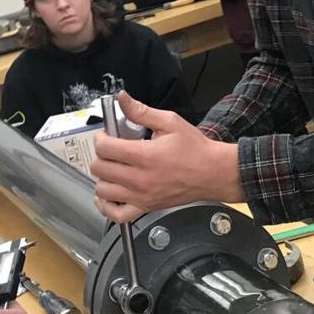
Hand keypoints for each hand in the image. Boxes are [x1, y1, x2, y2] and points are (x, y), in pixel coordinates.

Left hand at [90, 91, 241, 222]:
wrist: (213, 173)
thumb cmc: (195, 149)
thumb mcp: (170, 122)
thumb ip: (141, 111)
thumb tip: (122, 99)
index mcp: (145, 155)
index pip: (105, 148)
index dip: (100, 138)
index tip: (106, 135)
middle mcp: (140, 179)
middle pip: (99, 168)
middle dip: (101, 155)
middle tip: (111, 149)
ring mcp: (142, 196)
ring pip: (103, 190)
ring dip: (102, 178)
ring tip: (111, 168)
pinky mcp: (146, 207)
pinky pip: (117, 215)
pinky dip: (106, 206)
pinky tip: (107, 195)